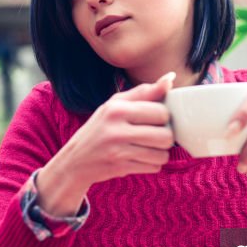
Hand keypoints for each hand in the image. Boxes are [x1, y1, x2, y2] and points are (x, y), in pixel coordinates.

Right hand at [37, 72, 175, 214]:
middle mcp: (116, 129)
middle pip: (166, 135)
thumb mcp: (116, 105)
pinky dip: (152, 164)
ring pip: (162, 154)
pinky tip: (140, 159)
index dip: (164, 117)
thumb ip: (144, 92)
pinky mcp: (120, 168)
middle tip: (154, 136)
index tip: (155, 120)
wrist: (76, 160)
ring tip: (147, 148)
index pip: (162, 112)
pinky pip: (154, 167)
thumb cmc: (101, 128)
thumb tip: (170, 78)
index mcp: (117, 109)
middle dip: (165, 137)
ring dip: (160, 153)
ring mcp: (118, 151)